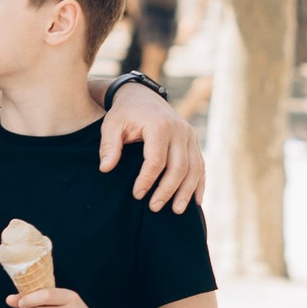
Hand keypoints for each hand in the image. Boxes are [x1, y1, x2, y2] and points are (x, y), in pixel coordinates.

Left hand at [98, 81, 202, 212]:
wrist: (142, 96)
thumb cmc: (124, 114)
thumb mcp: (111, 125)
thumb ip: (108, 146)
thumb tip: (105, 169)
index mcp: (159, 126)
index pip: (156, 160)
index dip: (147, 180)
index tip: (137, 195)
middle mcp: (179, 130)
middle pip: (179, 166)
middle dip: (167, 190)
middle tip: (154, 208)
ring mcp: (189, 135)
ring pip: (194, 168)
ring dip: (186, 191)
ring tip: (176, 211)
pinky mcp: (193, 141)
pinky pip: (200, 165)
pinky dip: (199, 183)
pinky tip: (196, 201)